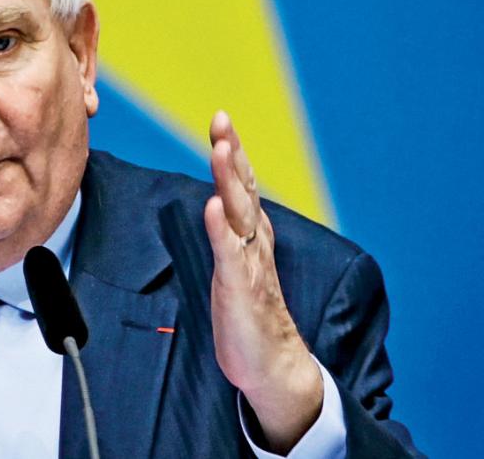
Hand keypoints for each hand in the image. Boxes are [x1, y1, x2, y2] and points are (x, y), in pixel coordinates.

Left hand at [204, 110, 323, 452]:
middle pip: (243, 189)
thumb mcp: (236, 263)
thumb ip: (229, 231)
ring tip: (219, 149)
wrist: (270, 364)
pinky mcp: (240, 288)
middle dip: (231, 153)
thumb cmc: (248, 313)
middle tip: (222, 120)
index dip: (233, 152)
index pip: (243, 185)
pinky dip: (220, 229)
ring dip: (229, 179)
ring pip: (238, 213)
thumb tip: (219, 200)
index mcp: (252, 235)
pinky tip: (212, 207)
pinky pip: (229, 254)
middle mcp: (254, 242)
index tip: (222, 119)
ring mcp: (249, 263)